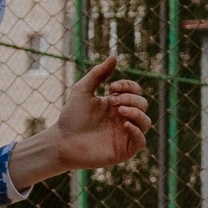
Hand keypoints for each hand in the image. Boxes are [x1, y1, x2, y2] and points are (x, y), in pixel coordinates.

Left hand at [49, 56, 152, 173]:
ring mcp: (124, 135)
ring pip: (146, 122)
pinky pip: (141, 141)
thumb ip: (98, 73)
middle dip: (130, 99)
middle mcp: (123, 119)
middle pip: (142, 104)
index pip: (135, 92)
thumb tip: (114, 57)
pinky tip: (124, 124)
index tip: (112, 87)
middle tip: (112, 100)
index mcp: (116, 105)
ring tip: (120, 110)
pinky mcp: (123, 151)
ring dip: (136, 112)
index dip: (129, 86)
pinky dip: (137, 131)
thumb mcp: (83, 90)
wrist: (62, 141)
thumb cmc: (71, 117)